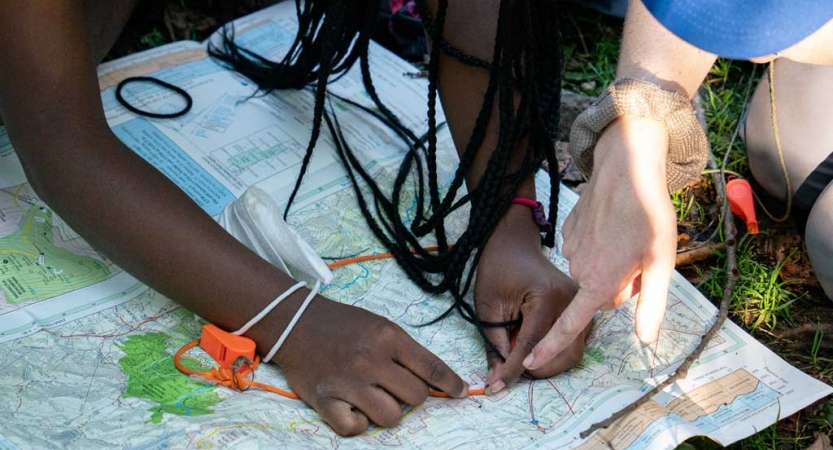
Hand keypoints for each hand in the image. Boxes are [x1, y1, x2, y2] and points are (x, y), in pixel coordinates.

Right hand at [271, 295, 468, 435]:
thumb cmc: (342, 324)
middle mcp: (370, 360)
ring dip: (386, 410)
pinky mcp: (325, 400)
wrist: (295, 322)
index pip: (431, 368)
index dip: (451, 384)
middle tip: (395, 387)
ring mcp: (348, 382)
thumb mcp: (379, 325)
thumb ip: (405, 351)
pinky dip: (357, 423)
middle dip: (411, 395)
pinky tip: (353, 407)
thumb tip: (436, 379)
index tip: (460, 392)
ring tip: (373, 396)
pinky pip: (355, 428)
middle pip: (416, 397)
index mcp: (388, 338)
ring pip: (391, 417)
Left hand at [475, 203, 588, 393]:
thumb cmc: (497, 269)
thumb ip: (494, 344)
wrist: (515, 244)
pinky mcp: (583, 309)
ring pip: (571, 354)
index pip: (533, 346)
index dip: (513, 370)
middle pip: (560, 355)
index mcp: (547, 296)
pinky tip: (535, 346)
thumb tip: (498, 380)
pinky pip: (575, 344)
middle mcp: (572, 301)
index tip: (496, 387)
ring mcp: (582, 305)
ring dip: (546, 364)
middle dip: (533, 370)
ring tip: (520, 354)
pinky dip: (555, 353)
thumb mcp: (487, 306)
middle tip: (506, 369)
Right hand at [524, 116, 676, 370]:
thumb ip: (651, 305)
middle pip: (598, 293)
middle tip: (639, 258)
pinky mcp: (568, 230)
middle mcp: (578, 268)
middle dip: (618, 284)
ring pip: (592, 270)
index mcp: (599, 281)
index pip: (570, 322)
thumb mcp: (661, 262)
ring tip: (626, 236)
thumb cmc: (648, 214)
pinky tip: (611, 223)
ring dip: (609, 262)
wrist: (625, 167)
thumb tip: (645, 341)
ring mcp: (570, 247)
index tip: (530, 363)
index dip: (550, 345)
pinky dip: (598, 243)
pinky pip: (584, 249)